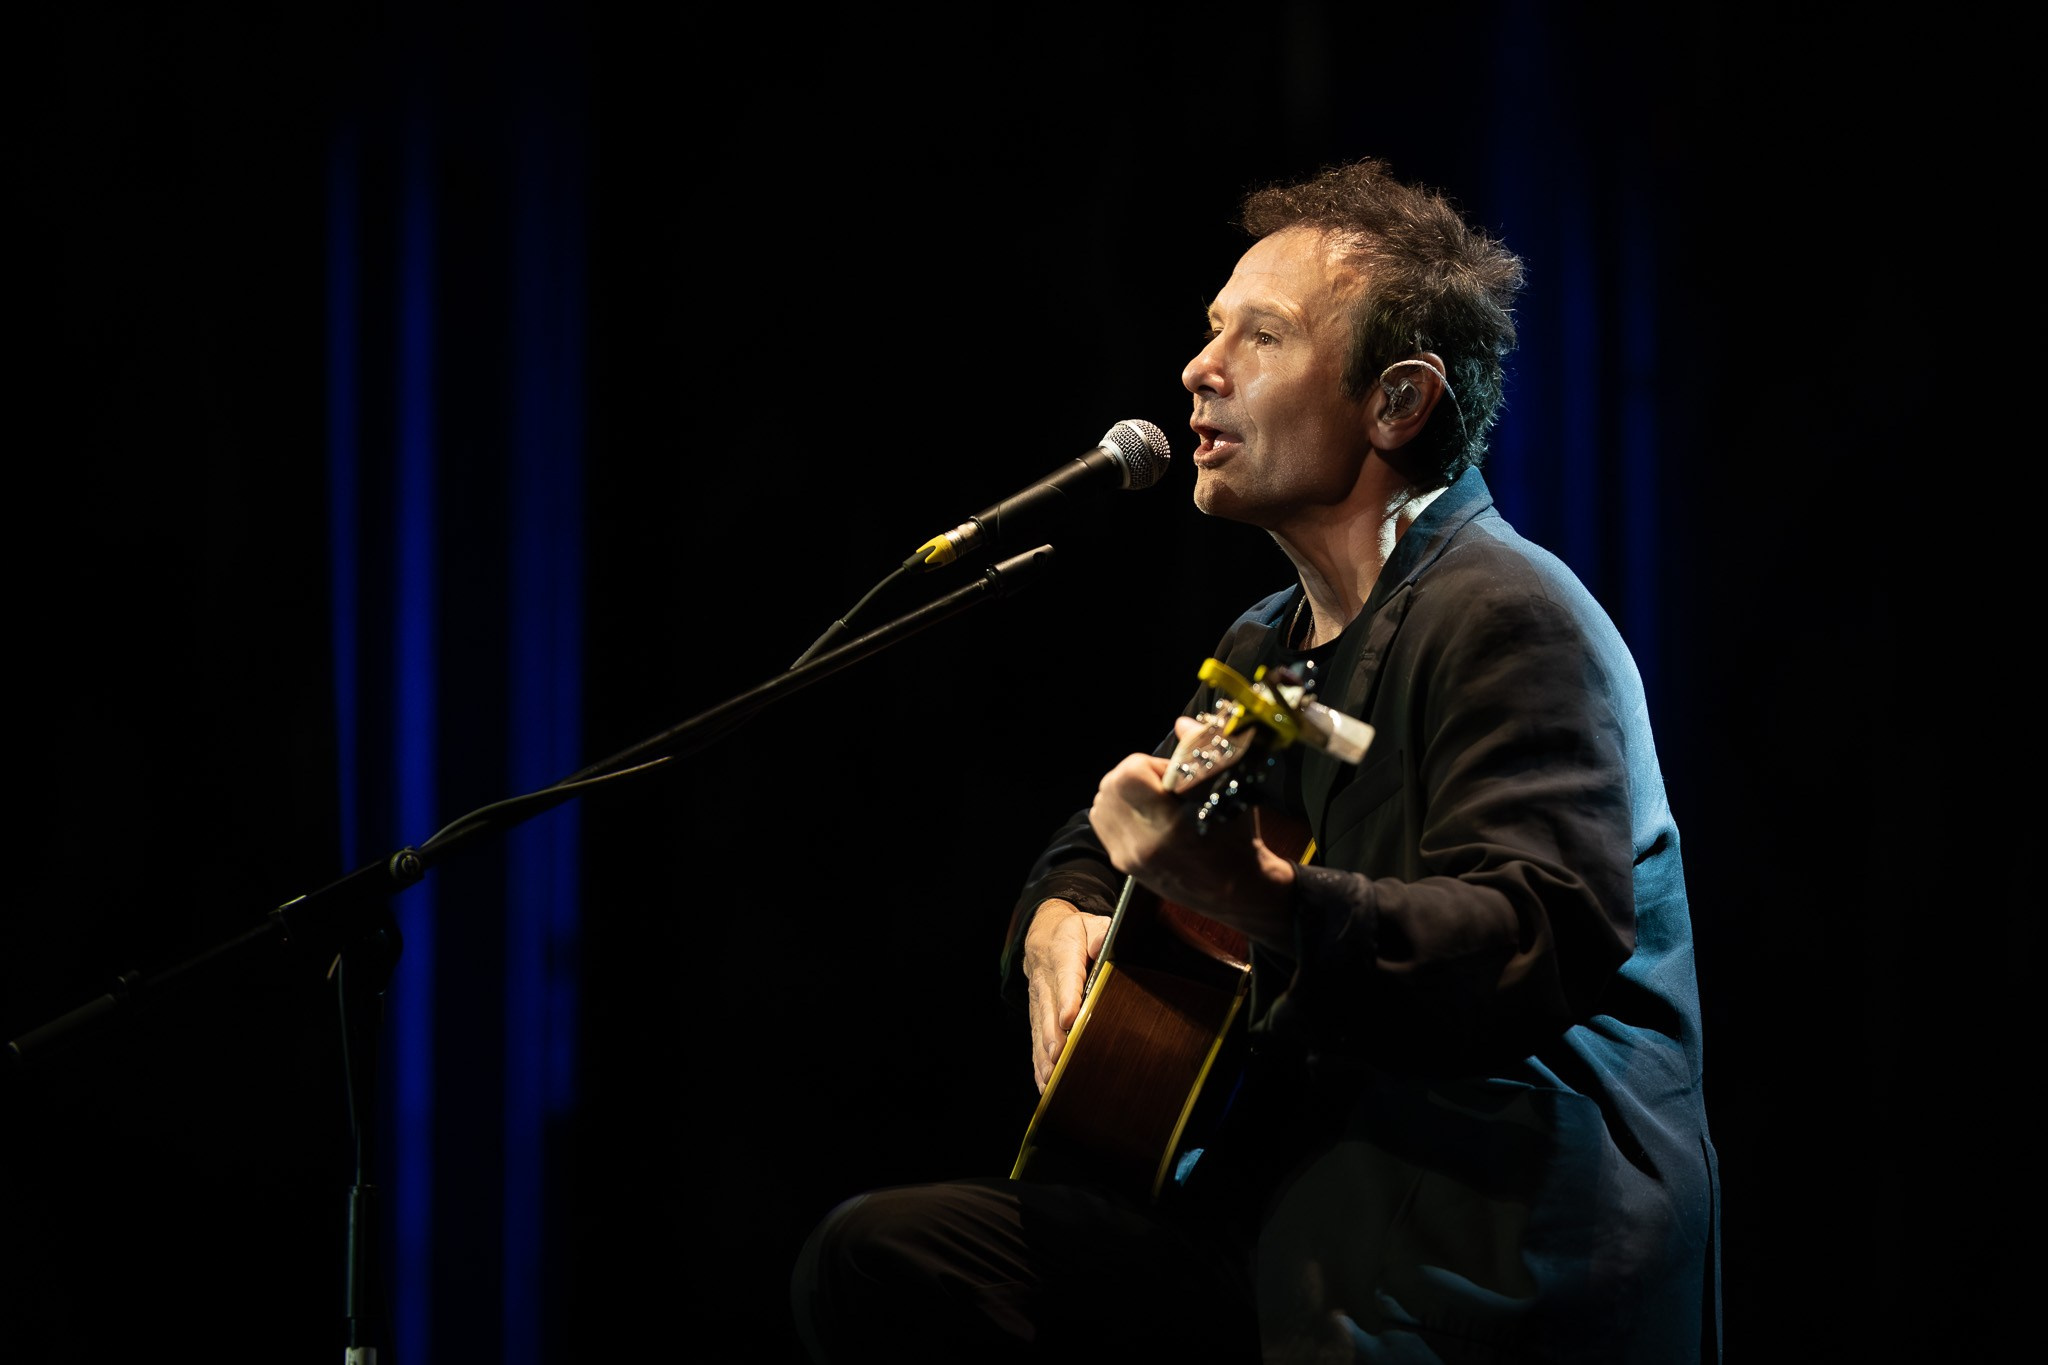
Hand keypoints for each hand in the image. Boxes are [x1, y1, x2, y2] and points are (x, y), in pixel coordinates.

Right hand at [1022, 899, 1109, 1092]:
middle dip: (1053, 1035)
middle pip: (1048, 1009)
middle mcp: (1045, 979)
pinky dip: (1038, 1062)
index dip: (1067, 998)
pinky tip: (1044, 1082)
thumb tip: (1101, 943)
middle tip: (1058, 1055)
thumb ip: (1099, 931)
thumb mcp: (1089, 922)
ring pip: (1040, 1028)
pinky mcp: (1036, 1014)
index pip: (1066, 977)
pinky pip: (1036, 1038)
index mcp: (1061, 954)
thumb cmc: (1073, 933)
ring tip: (1050, 1077)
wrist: (1042, 935)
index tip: (1069, 1018)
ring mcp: (1038, 999)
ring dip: (1044, 1054)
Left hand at [1089, 716, 1298, 949]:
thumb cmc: (1238, 839)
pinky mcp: (1123, 863)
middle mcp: (1141, 846)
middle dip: (1135, 774)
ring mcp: (1128, 857)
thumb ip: (1203, 753)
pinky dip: (1118, 807)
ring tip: (1153, 798)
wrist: (1235, 890)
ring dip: (1123, 790)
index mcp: (1169, 829)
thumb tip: (1182, 723)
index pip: (1130, 773)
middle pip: (1111, 785)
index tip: (1174, 776)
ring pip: (1102, 801)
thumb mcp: (1229, 792)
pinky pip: (1103, 820)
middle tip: (1163, 785)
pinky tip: (1144, 812)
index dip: (1150, 765)